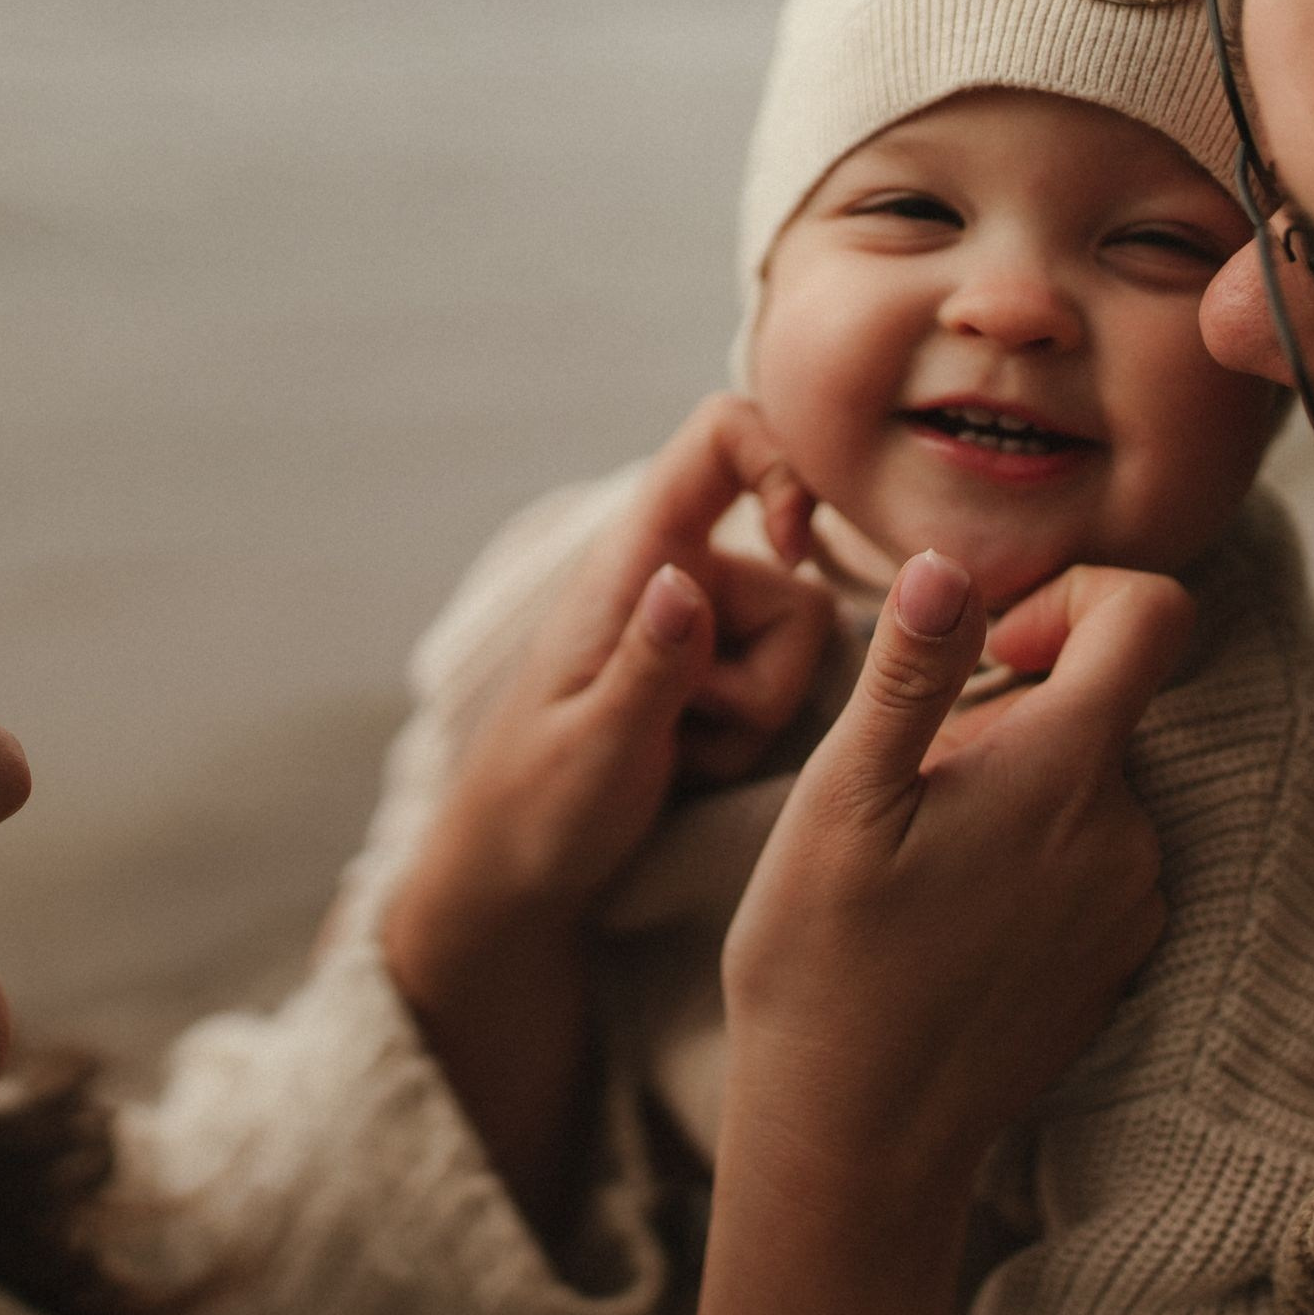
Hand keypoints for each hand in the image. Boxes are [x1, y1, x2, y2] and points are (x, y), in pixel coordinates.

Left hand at [390, 393, 830, 947]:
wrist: (514, 876)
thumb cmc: (535, 809)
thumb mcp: (595, 748)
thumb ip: (649, 667)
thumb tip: (689, 578)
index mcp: (628, 563)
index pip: (717, 438)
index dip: (781, 463)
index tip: (794, 548)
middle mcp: (671, 577)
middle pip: (793, 584)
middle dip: (766, 678)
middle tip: (685, 730)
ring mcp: (696, 628)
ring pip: (799, 647)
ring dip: (754, 715)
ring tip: (680, 751)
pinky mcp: (712, 676)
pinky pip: (783, 687)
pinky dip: (749, 735)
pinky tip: (691, 762)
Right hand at [721, 551, 1193, 1199]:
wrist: (857, 1138)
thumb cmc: (825, 964)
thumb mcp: (841, 800)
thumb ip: (910, 672)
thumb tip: (950, 564)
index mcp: (1066, 773)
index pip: (1152, 614)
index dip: (1074, 596)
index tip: (991, 646)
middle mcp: (1128, 834)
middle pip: (1101, 704)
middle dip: (1007, 712)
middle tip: (908, 788)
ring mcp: (1132, 904)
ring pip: (1086, 786)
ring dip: (1013, 790)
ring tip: (916, 864)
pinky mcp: (1116, 959)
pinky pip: (1088, 860)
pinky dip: (1027, 858)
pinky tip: (945, 917)